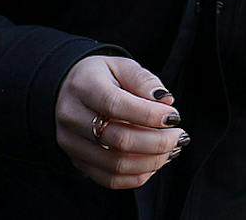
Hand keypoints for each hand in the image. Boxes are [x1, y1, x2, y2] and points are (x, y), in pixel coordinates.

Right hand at [53, 55, 186, 189]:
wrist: (66, 91)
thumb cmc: (100, 77)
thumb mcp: (121, 66)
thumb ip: (143, 80)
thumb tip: (166, 101)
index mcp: (83, 86)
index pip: (116, 105)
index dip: (149, 115)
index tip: (174, 117)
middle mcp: (72, 116)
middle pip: (118, 140)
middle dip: (157, 142)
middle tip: (179, 136)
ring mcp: (71, 143)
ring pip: (115, 165)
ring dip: (151, 162)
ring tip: (171, 150)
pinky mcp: (76, 161)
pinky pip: (109, 179)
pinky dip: (137, 176)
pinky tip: (154, 162)